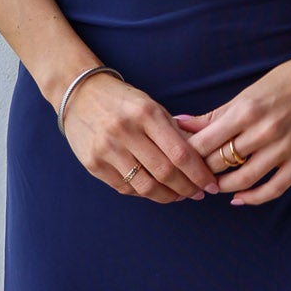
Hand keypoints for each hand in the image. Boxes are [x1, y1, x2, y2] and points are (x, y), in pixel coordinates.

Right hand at [61, 72, 221, 202]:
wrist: (79, 94)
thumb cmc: (123, 101)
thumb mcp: (151, 106)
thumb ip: (174, 132)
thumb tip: (202, 161)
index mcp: (146, 114)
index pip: (180, 152)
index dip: (199, 173)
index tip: (211, 184)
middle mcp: (125, 131)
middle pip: (165, 172)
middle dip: (188, 188)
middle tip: (199, 194)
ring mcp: (106, 149)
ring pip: (146, 186)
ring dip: (168, 196)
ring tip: (180, 195)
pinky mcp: (93, 164)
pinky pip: (126, 188)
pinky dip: (145, 193)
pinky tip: (156, 191)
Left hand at [172, 39, 290, 205]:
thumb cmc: (282, 83)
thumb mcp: (245, 95)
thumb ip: (213, 115)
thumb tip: (180, 124)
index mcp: (246, 111)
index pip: (205, 143)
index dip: (188, 155)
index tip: (180, 160)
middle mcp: (265, 130)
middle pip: (221, 162)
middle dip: (202, 172)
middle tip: (192, 176)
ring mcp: (285, 147)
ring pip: (244, 179)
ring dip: (224, 187)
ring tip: (214, 185)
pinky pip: (274, 188)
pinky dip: (253, 198)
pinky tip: (239, 199)